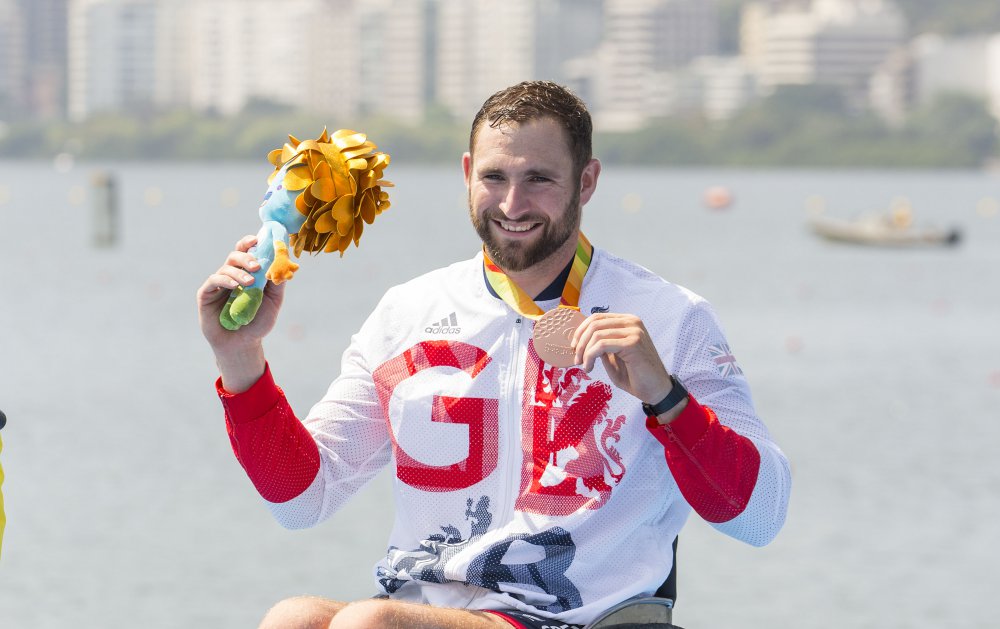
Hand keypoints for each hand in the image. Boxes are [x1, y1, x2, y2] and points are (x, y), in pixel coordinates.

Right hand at [197, 235, 284, 391]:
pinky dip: (225, 280)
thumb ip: (277, 282)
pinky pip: (214, 280)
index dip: (251, 242)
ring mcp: (218, 284)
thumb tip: (283, 260)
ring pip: (226, 267)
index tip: (259, 239)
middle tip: (257, 266)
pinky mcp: (206, 294)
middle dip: (246, 256)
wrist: (243, 344)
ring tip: (250, 283)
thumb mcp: (273, 301)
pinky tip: (235, 286)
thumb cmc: (257, 322)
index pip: (248, 251)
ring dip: (239, 272)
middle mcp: (231, 275)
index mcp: (247, 273)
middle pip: (235, 254)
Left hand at [571, 313, 685, 422]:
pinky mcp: (633, 343)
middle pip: (595, 323)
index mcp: (627, 322)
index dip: (581, 331)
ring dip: (584, 351)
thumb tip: (581, 339)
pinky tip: (590, 368)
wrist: (656, 391)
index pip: (597, 317)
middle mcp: (632, 322)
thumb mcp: (613, 357)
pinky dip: (590, 356)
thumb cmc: (636, 376)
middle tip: (576, 359)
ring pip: (596, 334)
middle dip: (580, 342)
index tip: (574, 347)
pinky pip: (602, 345)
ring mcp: (634, 331)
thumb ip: (601, 345)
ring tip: (584, 366)